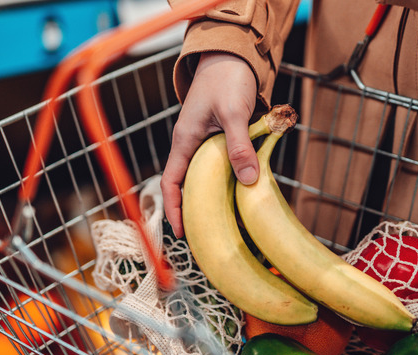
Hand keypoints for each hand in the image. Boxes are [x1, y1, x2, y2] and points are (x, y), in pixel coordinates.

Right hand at [161, 52, 257, 236]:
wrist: (233, 55)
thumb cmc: (228, 79)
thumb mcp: (235, 113)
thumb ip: (239, 147)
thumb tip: (247, 181)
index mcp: (185, 140)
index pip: (170, 182)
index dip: (173, 208)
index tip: (181, 232)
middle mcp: (190, 144)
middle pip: (185, 184)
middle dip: (193, 210)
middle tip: (207, 235)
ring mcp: (204, 142)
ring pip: (203, 176)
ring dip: (211, 196)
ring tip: (224, 220)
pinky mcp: (218, 138)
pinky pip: (218, 165)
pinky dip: (226, 180)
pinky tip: (240, 191)